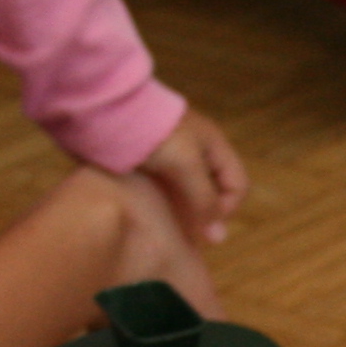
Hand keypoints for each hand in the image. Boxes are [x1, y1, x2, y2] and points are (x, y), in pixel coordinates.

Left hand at [124, 109, 248, 250]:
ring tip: (163, 225)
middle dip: (202, 213)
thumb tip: (219, 238)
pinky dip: (160, 201)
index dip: (226, 209)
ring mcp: (172, 156)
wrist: (108, 108)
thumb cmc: (155, 135)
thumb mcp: (186, 166)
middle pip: (213, 191)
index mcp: (215, 146)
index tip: (201, 225)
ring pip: (187, 192)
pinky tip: (147, 210)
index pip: (238, 186)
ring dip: (180, 209)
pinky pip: (164, 188)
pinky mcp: (148, 160)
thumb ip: (204, 200)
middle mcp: (198, 152)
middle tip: (182, 232)